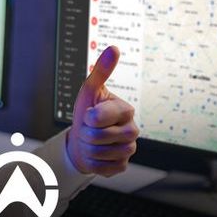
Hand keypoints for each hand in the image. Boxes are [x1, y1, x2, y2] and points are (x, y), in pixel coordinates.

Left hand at [66, 46, 138, 176]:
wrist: (84, 139)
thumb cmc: (88, 112)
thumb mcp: (90, 90)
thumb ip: (101, 71)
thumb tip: (114, 48)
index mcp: (126, 110)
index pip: (100, 117)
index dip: (87, 117)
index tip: (89, 114)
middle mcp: (132, 130)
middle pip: (98, 137)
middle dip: (86, 133)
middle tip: (88, 129)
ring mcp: (129, 150)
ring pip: (99, 153)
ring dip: (87, 148)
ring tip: (91, 141)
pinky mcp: (122, 166)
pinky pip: (101, 168)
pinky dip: (92, 162)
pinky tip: (95, 154)